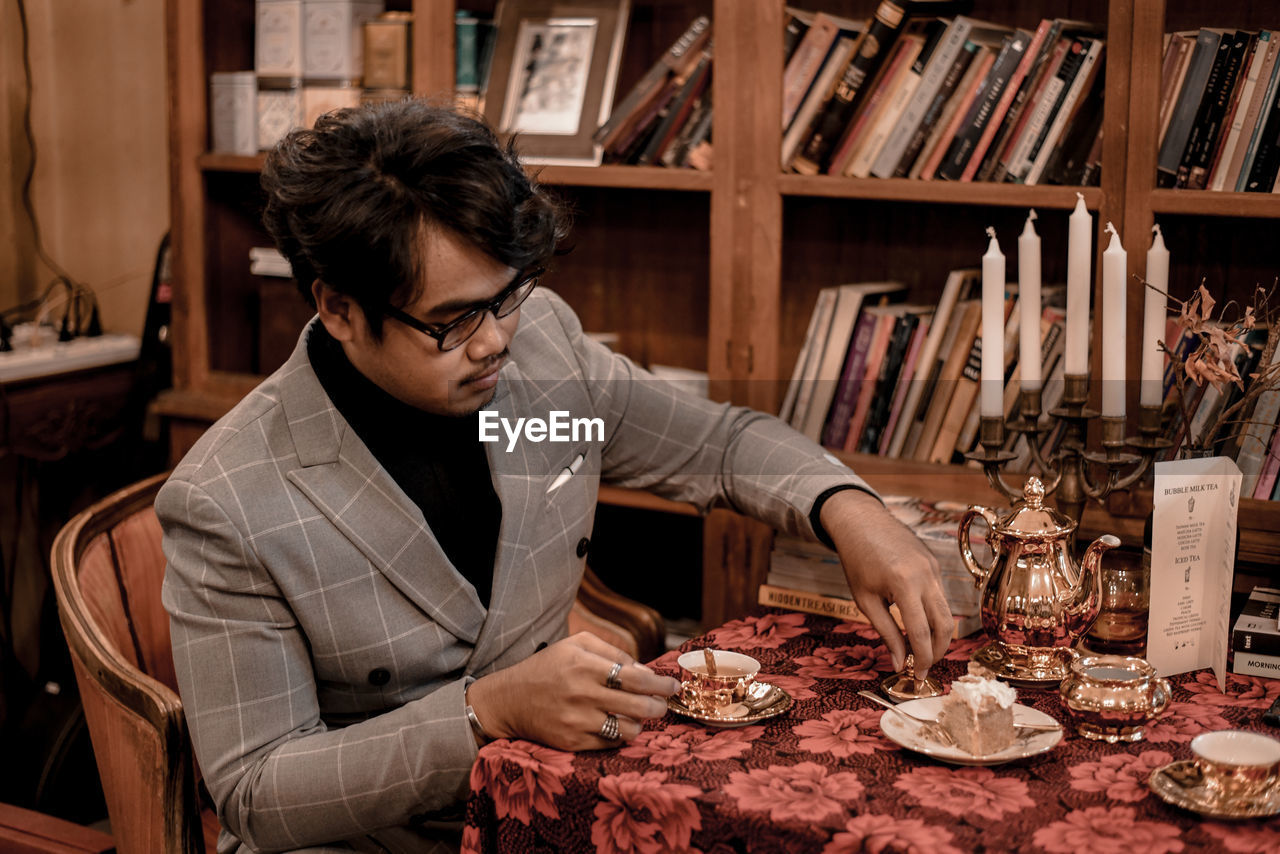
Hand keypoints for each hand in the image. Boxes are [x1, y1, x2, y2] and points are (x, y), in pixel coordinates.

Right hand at [466, 632, 679, 750]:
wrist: (508, 700)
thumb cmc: (546, 668)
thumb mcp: (575, 645)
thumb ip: (613, 652)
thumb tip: (645, 670)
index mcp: (584, 664)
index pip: (635, 677)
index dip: (660, 684)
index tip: (673, 685)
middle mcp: (581, 693)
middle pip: (638, 705)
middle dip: (658, 706)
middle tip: (662, 704)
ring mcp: (576, 720)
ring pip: (628, 729)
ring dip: (639, 723)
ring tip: (637, 716)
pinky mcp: (571, 742)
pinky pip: (610, 742)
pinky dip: (619, 734)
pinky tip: (616, 725)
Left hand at [820, 489, 952, 677]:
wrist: (860, 521)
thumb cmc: (856, 560)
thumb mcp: (865, 600)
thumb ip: (885, 633)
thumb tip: (898, 663)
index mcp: (904, 584)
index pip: (922, 633)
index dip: (922, 660)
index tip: (917, 677)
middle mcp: (926, 575)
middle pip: (945, 625)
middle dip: (938, 651)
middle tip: (923, 667)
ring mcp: (934, 567)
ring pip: (947, 611)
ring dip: (938, 635)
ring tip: (922, 650)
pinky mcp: (935, 563)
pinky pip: (940, 595)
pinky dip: (934, 614)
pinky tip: (919, 624)